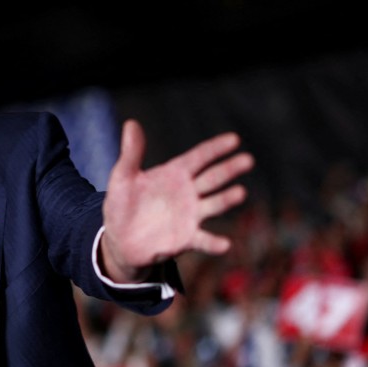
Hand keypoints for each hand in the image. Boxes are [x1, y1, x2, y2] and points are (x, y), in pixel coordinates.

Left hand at [100, 119, 253, 281]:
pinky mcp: (188, 238)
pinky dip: (215, 243)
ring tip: (240, 192)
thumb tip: (131, 123)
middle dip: (229, 169)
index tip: (234, 139)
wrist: (119, 240)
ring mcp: (191, 215)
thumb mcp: (122, 177)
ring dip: (226, 199)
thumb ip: (131, 153)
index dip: (215, 148)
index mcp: (175, 173)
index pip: (199, 157)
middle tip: (247, 160)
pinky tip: (225, 244)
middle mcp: (189, 192)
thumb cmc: (122, 204)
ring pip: (214, 205)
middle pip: (212, 178)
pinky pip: (204, 240)